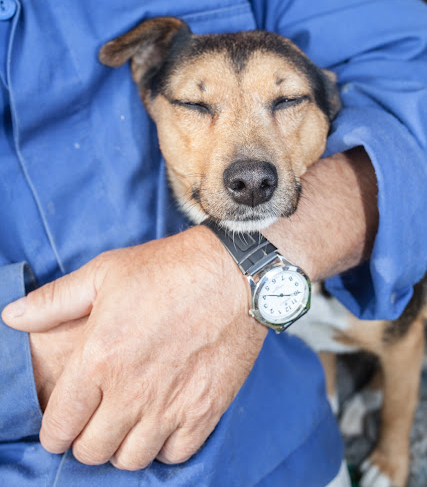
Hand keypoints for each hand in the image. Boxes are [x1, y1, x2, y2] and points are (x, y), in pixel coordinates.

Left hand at [2, 227, 266, 468]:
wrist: (233, 274)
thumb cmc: (167, 270)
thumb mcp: (104, 273)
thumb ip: (54, 301)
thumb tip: (11, 316)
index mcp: (99, 359)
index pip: (60, 425)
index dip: (55, 430)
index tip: (63, 422)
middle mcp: (131, 391)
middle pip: (92, 451)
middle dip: (85, 440)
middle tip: (96, 418)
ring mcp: (171, 405)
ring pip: (130, 460)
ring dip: (123, 446)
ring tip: (128, 421)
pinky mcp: (205, 410)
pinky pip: (174, 455)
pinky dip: (164, 446)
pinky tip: (163, 420)